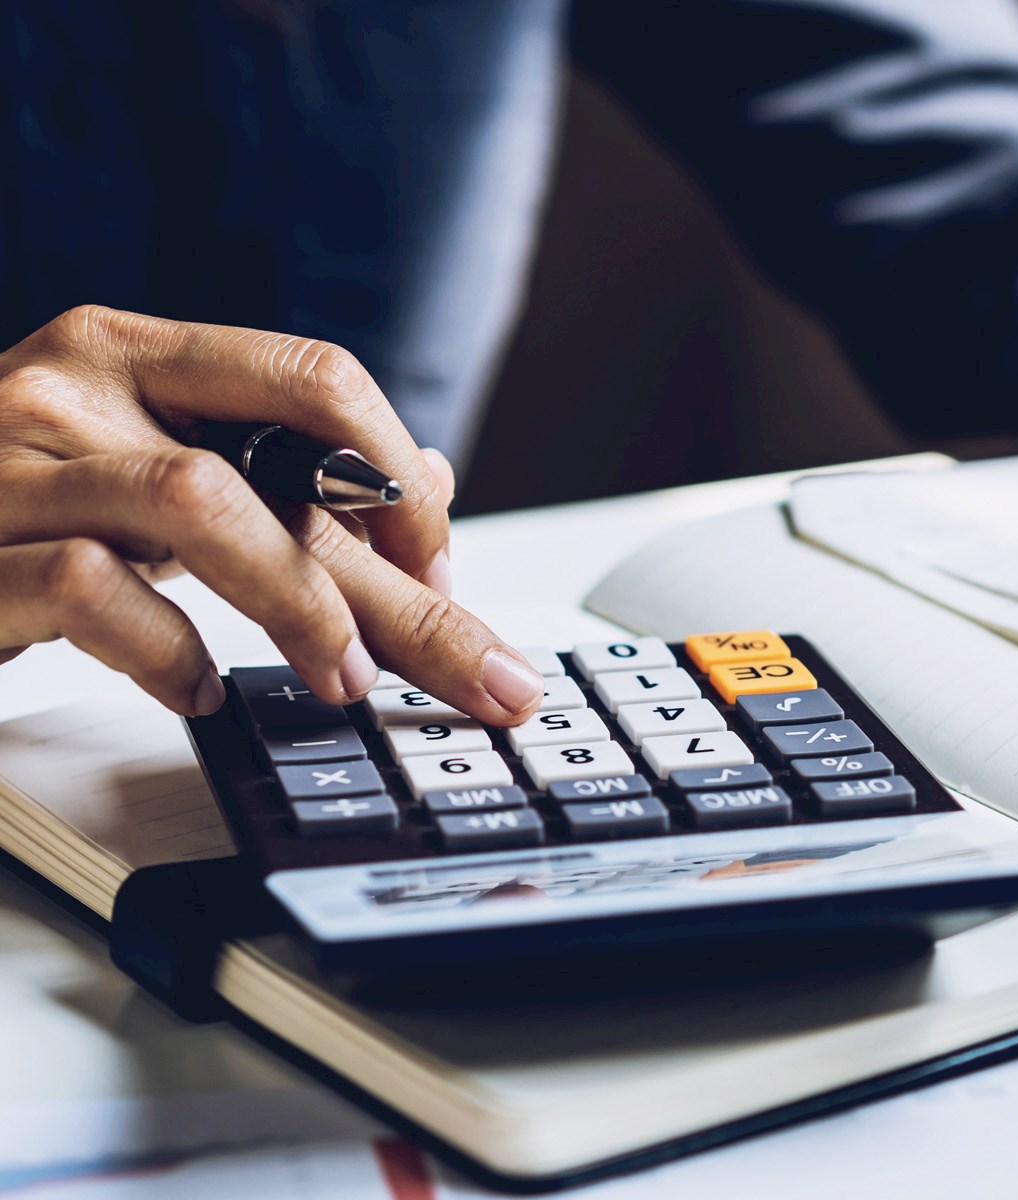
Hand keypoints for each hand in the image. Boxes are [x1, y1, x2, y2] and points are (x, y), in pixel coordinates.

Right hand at [0, 306, 544, 720]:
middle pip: (286, 470)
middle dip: (407, 587)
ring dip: (299, 606)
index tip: (438, 570)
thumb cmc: (0, 515)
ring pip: (197, 505)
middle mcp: (70, 385)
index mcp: (132, 353)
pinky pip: (89, 588)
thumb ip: (272, 475)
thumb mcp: (144, 476)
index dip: (397, 480)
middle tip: (484, 676)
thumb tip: (422, 481)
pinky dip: (167, 650)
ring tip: (345, 681)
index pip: (313, 377)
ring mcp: (8, 465)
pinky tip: (200, 689)